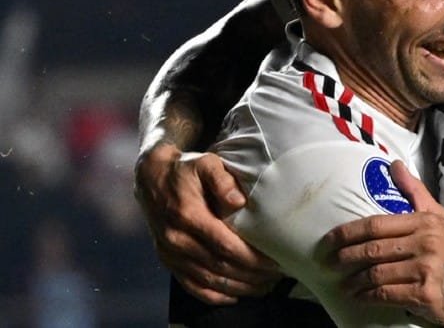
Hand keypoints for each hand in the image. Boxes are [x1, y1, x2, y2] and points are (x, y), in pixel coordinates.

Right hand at [134, 143, 281, 303]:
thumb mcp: (206, 163)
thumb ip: (222, 179)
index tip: (274, 262)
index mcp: (187, 216)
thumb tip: (238, 201)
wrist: (152, 178)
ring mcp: (169, 253)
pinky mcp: (167, 260)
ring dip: (238, 288)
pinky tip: (235, 295)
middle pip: (219, 266)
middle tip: (276, 276)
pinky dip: (214, 295)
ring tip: (264, 286)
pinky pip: (191, 285)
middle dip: (251, 275)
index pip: (225, 245)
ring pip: (207, 280)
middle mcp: (176, 239)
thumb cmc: (186, 169)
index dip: (251, 258)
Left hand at [324, 161, 443, 324]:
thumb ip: (414, 192)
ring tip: (343, 283)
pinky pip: (386, 293)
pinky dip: (367, 296)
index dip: (348, 232)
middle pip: (373, 249)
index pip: (376, 224)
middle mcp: (425, 243)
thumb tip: (394, 164)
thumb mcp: (437, 216)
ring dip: (354, 280)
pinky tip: (358, 296)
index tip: (329, 240)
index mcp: (424, 222)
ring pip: (376, 273)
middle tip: (329, 262)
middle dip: (345, 257)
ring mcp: (425, 269)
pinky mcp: (424, 294)